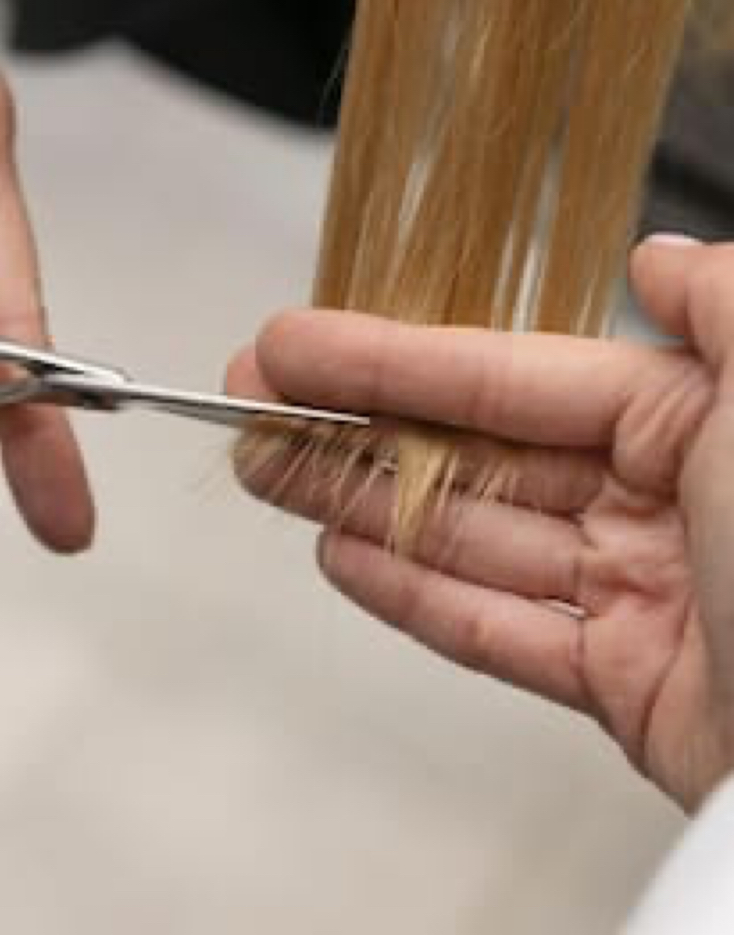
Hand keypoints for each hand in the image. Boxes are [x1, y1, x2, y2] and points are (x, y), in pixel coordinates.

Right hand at [227, 236, 733, 810]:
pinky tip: (340, 554)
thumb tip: (658, 257)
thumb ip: (727, 303)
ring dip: (357, 504)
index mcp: (696, 420)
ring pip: (465, 539)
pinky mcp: (620, 685)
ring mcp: (633, 594)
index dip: (389, 358)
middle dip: (348, 426)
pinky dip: (414, 594)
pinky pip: (496, 630)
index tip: (296, 344)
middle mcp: (660, 500)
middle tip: (254, 403)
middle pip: (467, 455)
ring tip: (267, 468)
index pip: (506, 377)